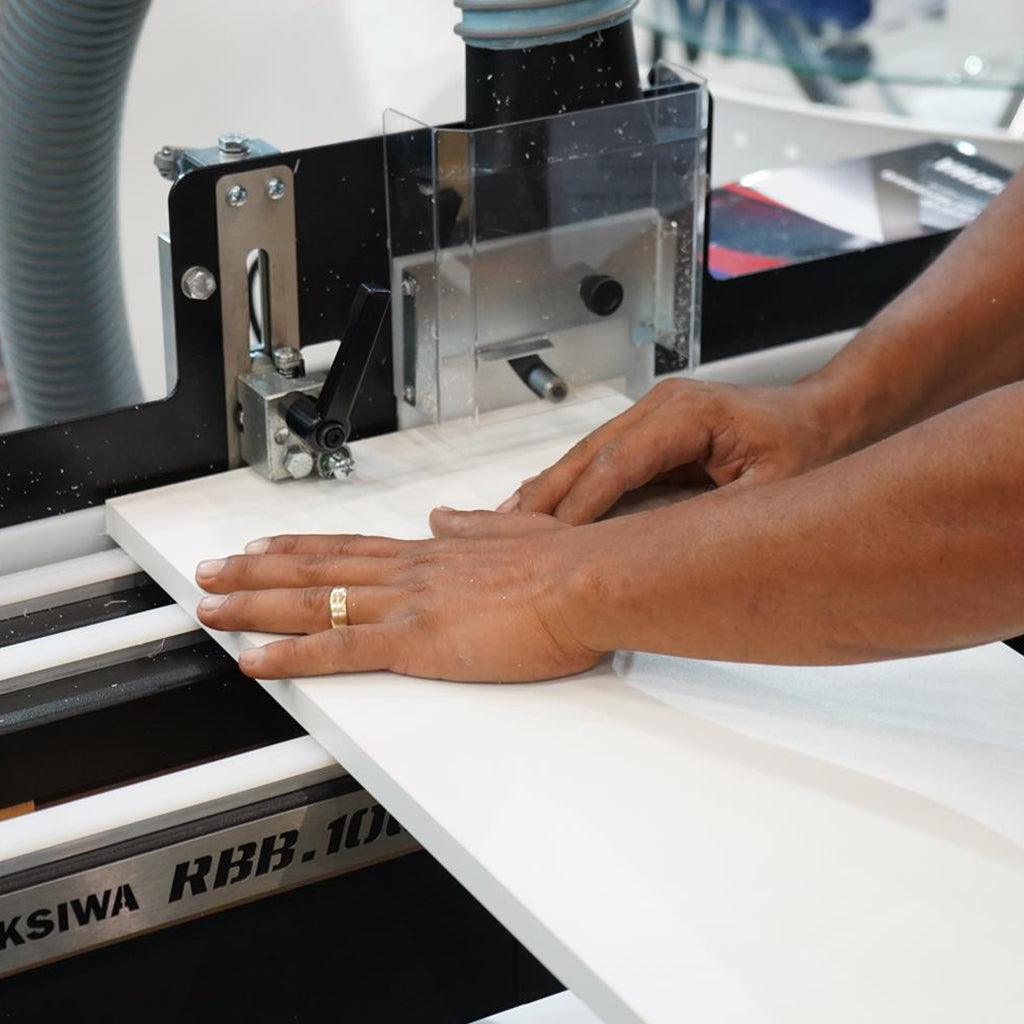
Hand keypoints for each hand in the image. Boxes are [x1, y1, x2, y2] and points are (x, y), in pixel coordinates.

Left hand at [194, 508, 597, 682]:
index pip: (348, 547)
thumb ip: (472, 525)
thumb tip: (444, 516)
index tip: (264, 543)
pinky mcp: (416, 643)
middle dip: (255, 571)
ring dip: (254, 604)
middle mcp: (408, 572)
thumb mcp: (515, 531)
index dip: (299, 546)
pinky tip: (254, 660)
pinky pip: (338, 650)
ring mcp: (406, 606)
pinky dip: (290, 654)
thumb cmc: (564, 563)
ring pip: (311, 603)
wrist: (586, 581)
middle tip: (209, 570)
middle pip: (314, 570)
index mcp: (431, 552)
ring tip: (210, 606)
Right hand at [498, 377, 839, 523]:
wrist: (826, 418)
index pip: (616, 463)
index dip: (581, 506)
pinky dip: (570, 488)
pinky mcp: (650, 430)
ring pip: (585, 457)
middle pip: (587, 455)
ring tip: (505, 525)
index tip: (551, 542)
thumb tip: (658, 550)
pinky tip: (540, 510)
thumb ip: (712, 517)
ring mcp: (652, 414)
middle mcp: (660, 406)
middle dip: (545, 497)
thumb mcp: (771, 492)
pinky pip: (600, 461)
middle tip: (503, 534)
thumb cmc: (808, 448)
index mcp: (686, 413)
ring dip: (549, 493)